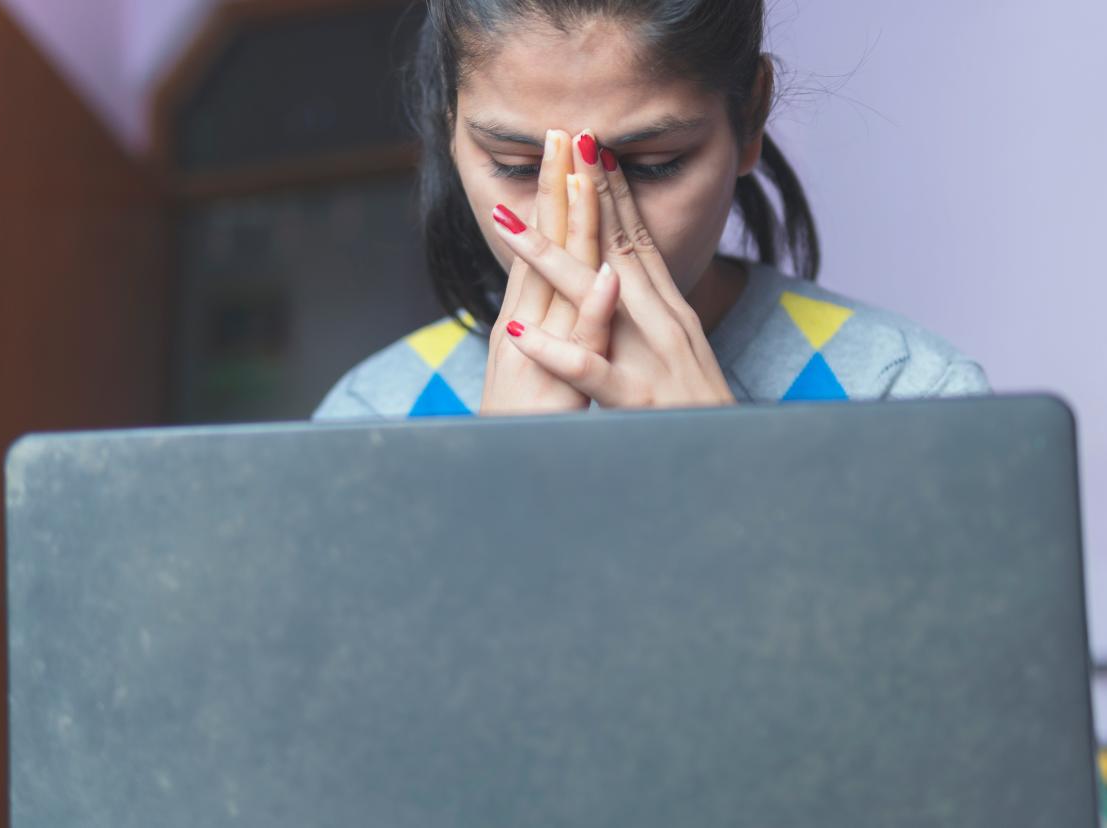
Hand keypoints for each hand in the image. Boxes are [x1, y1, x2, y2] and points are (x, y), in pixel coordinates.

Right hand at [479, 130, 603, 414]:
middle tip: (561, 132)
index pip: (544, 247)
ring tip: (578, 179)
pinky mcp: (559, 392)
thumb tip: (564, 289)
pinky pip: (579, 349)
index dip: (553, 197)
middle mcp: (525, 330)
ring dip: (567, 232)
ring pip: (558, 287)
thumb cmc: (526, 428)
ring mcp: (539, 358)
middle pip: (545, 251)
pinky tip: (604, 277)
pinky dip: (590, 312)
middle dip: (553, 190)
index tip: (562, 148)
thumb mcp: (540, 368)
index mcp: (527, 320)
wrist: (502, 477)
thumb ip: (549, 328)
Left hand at [489, 132, 735, 409]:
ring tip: (504, 223)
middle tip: (562, 142)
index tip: (592, 149)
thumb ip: (660, 316)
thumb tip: (636, 281)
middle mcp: (664, 324)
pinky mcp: (638, 401)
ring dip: (550, 256)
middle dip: (587, 195)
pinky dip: (558, 352)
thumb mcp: (683, 354)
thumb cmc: (702, 413)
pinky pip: (592, 373)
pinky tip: (521, 334)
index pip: (636, 241)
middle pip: (618, 248)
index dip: (614, 193)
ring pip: (595, 299)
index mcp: (670, 313)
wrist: (737, 458)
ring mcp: (650, 360)